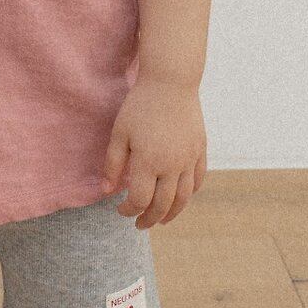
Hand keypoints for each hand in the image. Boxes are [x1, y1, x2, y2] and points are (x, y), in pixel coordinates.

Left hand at [100, 76, 206, 227]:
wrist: (171, 82)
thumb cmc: (140, 106)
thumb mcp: (119, 133)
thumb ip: (113, 165)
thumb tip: (107, 192)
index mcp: (148, 162)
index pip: (140, 200)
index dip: (129, 210)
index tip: (120, 210)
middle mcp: (172, 165)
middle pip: (163, 205)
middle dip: (150, 219)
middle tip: (140, 224)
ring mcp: (189, 159)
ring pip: (184, 197)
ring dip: (172, 213)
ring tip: (162, 220)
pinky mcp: (200, 150)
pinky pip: (198, 179)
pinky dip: (190, 193)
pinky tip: (181, 198)